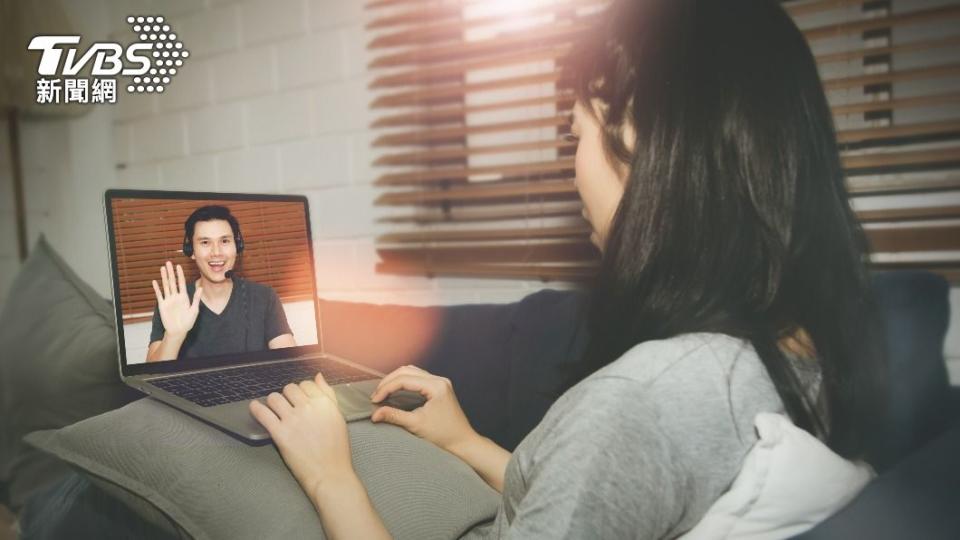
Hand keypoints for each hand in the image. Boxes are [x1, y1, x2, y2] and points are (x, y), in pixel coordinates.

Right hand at [151, 261, 201, 337]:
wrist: (179, 331)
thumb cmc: (188, 322)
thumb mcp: (194, 310)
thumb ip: (196, 298)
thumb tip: (200, 288)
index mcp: (184, 297)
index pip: (181, 282)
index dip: (179, 274)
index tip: (178, 266)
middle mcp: (176, 296)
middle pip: (172, 281)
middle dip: (170, 272)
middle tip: (168, 262)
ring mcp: (169, 300)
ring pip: (166, 286)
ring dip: (163, 277)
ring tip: (162, 268)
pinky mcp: (162, 305)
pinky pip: (159, 295)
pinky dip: (157, 288)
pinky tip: (155, 281)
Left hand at [249, 373, 353, 496]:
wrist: (330, 474)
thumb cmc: (337, 449)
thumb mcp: (338, 418)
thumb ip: (328, 395)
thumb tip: (318, 376)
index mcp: (324, 403)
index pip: (306, 384)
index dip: (301, 391)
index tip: (298, 399)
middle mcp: (308, 407)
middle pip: (289, 389)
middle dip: (287, 396)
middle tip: (287, 406)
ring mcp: (293, 419)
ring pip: (275, 398)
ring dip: (273, 402)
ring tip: (274, 410)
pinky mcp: (280, 433)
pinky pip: (263, 414)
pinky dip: (256, 408)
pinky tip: (254, 407)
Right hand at [370, 366, 477, 454]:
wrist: (462, 442)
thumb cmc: (443, 435)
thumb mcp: (416, 425)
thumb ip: (394, 416)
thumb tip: (374, 414)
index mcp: (436, 386)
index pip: (404, 380)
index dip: (386, 388)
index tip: (374, 401)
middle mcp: (439, 380)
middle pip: (407, 371)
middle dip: (389, 381)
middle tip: (376, 396)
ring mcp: (441, 382)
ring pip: (412, 372)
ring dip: (395, 380)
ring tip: (383, 393)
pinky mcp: (439, 387)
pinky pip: (418, 378)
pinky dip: (404, 382)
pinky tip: (395, 392)